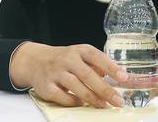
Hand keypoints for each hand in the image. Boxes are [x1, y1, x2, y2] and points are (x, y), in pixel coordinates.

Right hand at [9, 42, 128, 107]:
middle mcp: (66, 60)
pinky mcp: (46, 86)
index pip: (96, 56)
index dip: (110, 67)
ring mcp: (55, 73)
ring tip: (104, 105)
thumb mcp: (79, 55)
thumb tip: (118, 78)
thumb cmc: (63, 60)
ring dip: (92, 98)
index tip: (124, 77)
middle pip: (87, 74)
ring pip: (75, 87)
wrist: (34, 61)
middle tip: (118, 100)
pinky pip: (63, 97)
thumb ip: (97, 65)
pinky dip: (74, 102)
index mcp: (77, 51)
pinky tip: (81, 103)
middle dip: (105, 89)